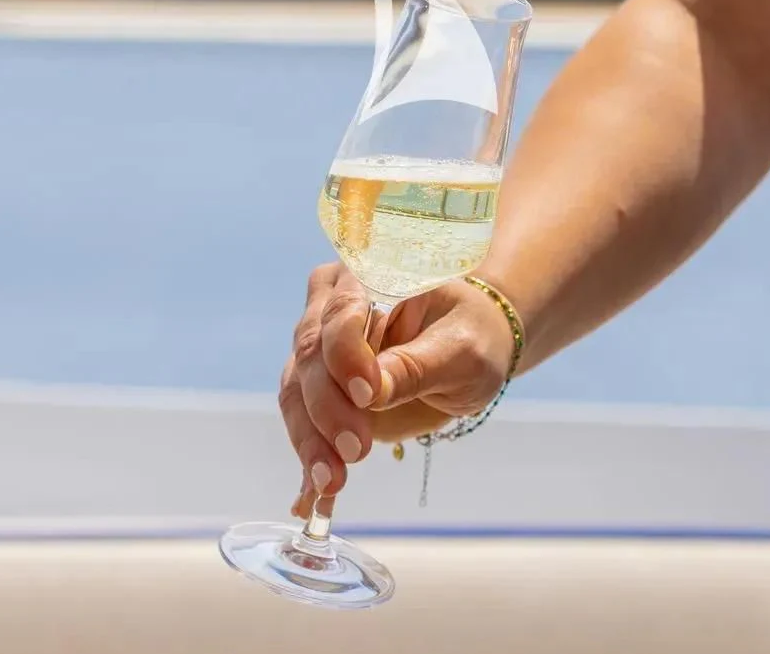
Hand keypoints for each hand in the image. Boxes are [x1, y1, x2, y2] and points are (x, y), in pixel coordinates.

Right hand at [278, 264, 512, 518]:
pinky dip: (307, 456)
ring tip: (331, 481)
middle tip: (356, 451)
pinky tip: (310, 495)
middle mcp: (332, 303)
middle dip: (327, 408)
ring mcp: (319, 346)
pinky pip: (301, 420)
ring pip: (297, 390)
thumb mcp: (463, 349)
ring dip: (311, 439)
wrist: (471, 348)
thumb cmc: (473, 335)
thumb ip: (417, 366)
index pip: (342, 310)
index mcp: (370, 274)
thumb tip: (373, 392)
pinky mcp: (318, 386)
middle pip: (310, 354)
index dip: (346, 355)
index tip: (368, 395)